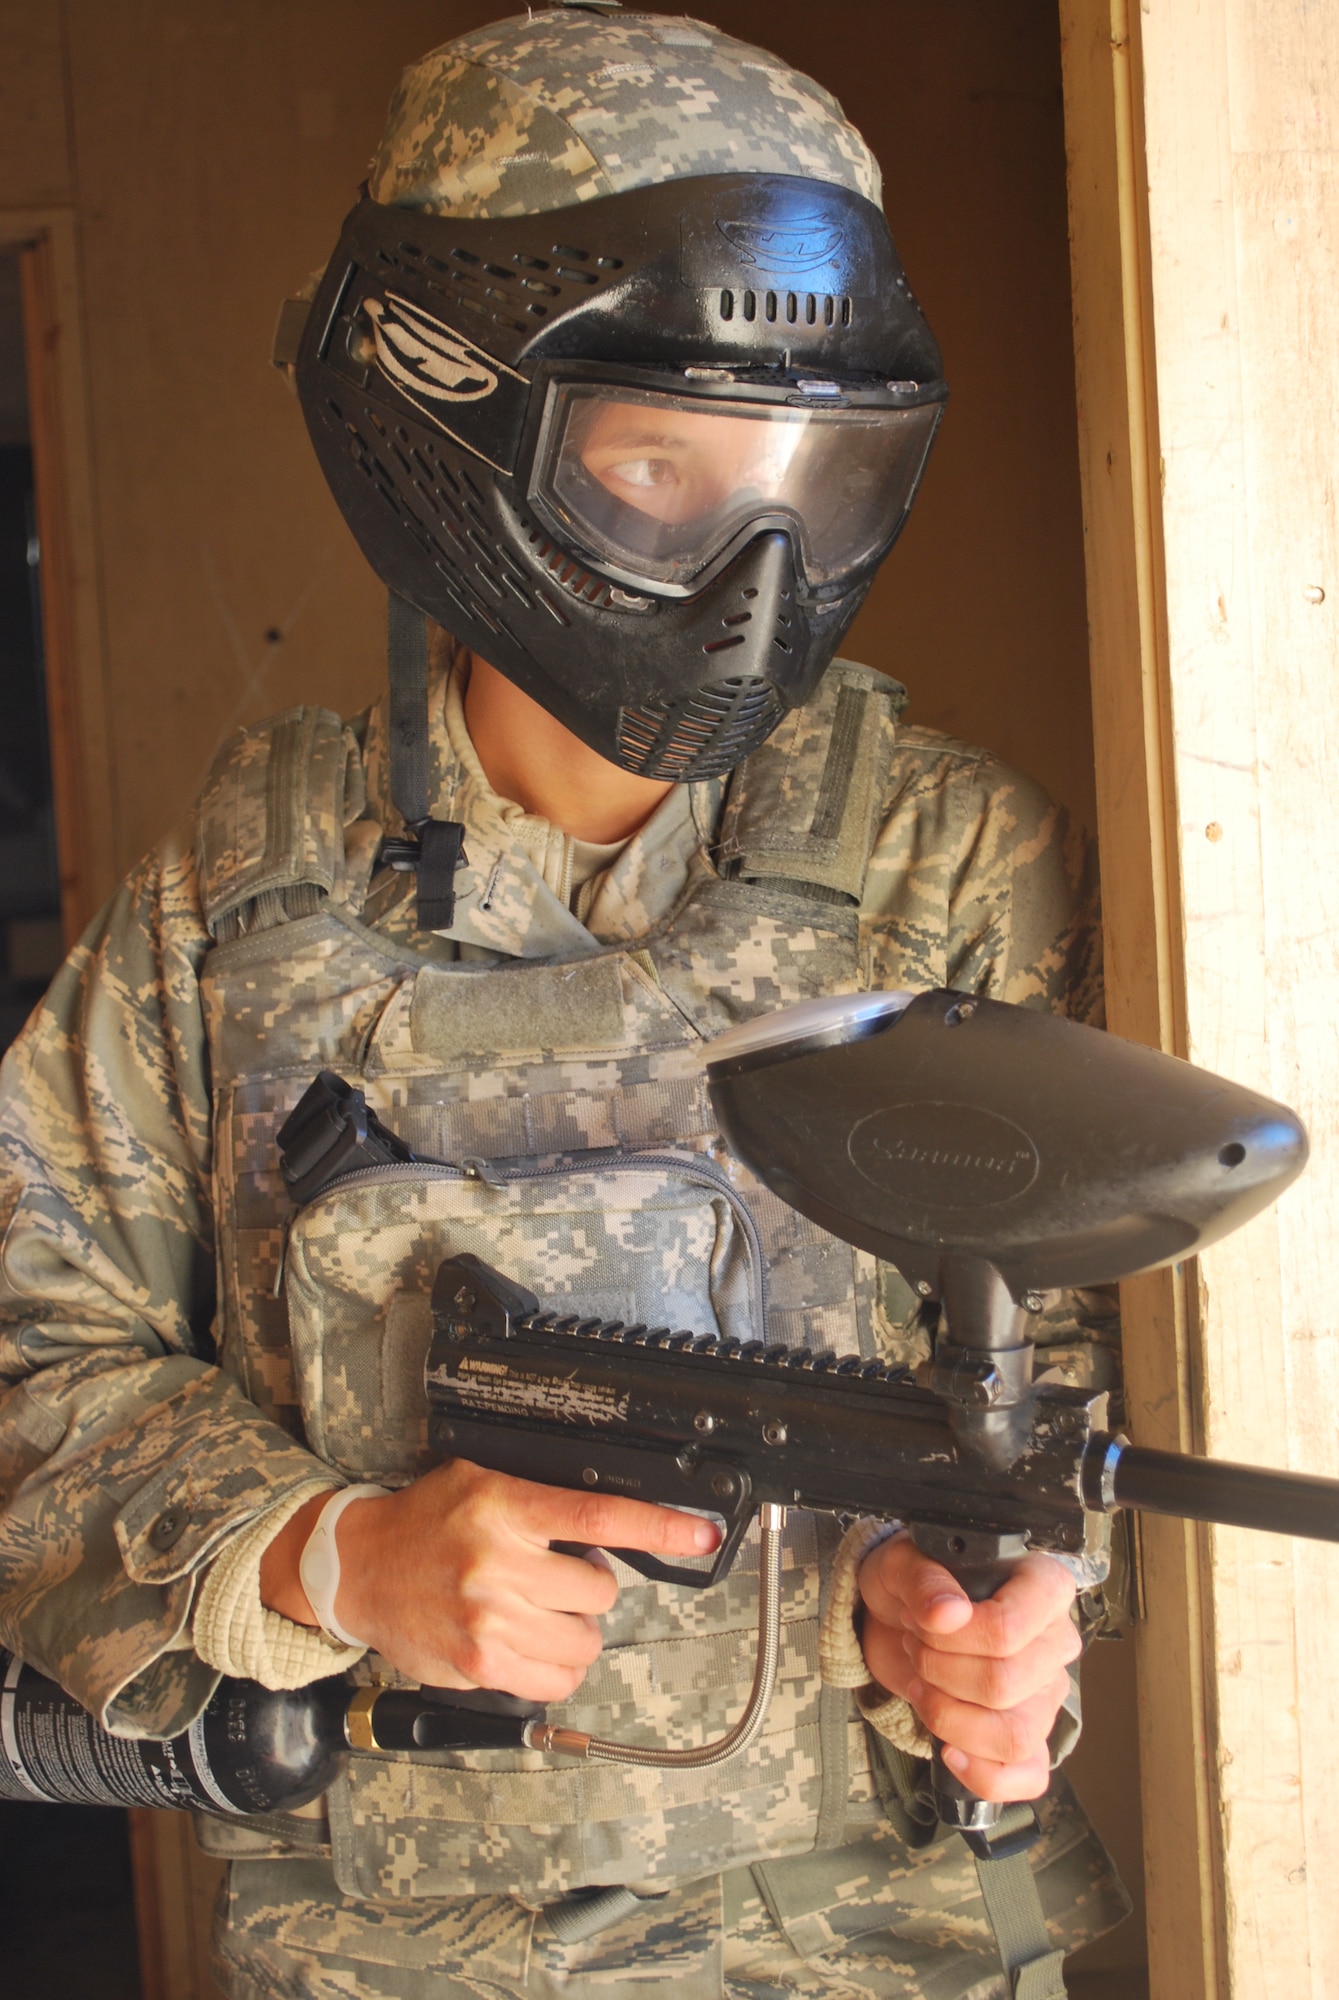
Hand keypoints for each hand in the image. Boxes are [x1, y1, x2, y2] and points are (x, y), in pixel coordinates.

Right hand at [261, 1460, 718, 1701]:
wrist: (358, 1569)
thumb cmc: (425, 1522)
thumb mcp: (482, 1482)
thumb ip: (542, 1501)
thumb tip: (614, 1527)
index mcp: (503, 1507)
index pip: (599, 1518)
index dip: (658, 1528)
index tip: (700, 1535)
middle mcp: (497, 1564)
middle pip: (600, 1590)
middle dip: (585, 1586)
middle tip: (550, 1575)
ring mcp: (489, 1620)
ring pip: (585, 1640)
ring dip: (572, 1628)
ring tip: (534, 1609)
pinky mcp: (480, 1666)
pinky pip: (556, 1680)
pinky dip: (554, 1665)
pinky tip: (525, 1640)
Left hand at [857, 1537, 1080, 1802]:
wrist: (900, 1619)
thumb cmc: (914, 1585)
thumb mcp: (902, 1564)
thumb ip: (924, 1581)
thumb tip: (948, 1614)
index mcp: (1042, 1587)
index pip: (1013, 1628)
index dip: (958, 1637)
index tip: (924, 1622)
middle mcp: (1056, 1641)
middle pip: (1004, 1684)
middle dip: (938, 1670)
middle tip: (915, 1644)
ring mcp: (1046, 1694)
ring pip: (1013, 1735)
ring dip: (948, 1716)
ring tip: (923, 1685)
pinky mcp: (1029, 1736)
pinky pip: (1028, 1776)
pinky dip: (984, 1775)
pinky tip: (949, 1752)